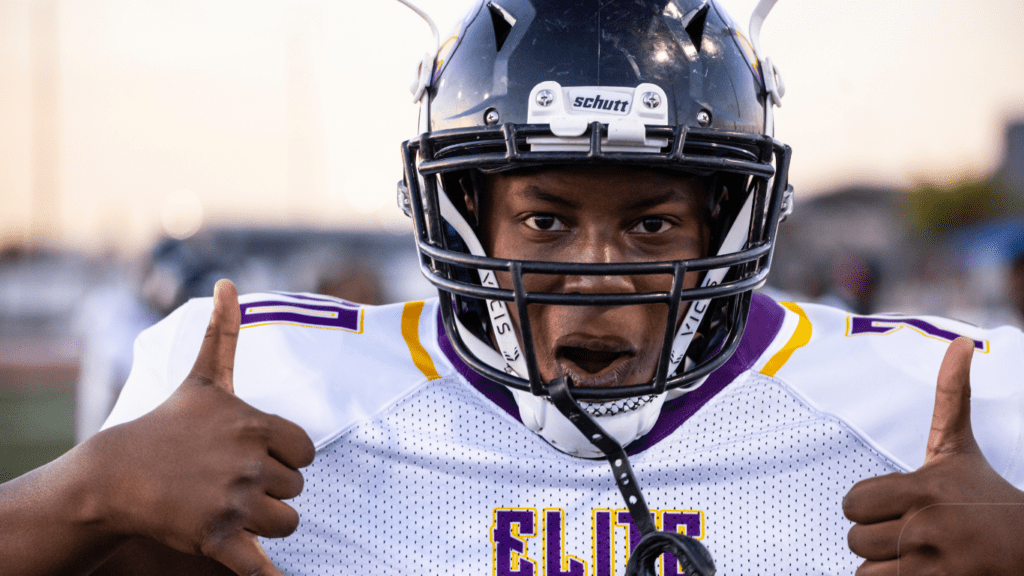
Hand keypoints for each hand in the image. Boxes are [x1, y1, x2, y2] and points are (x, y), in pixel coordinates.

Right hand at [91, 279, 315, 575]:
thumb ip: (223, 335)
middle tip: (234, 481)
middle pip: (296, 488)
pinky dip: (269, 575)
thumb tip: (228, 282)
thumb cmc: (165, 425)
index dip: (286, 457)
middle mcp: (250, 462)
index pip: (307, 452)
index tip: (257, 455)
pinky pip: (261, 565)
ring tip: (233, 507)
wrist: (115, 475)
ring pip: (287, 522)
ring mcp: (233, 501)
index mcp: (255, 425)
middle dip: (271, 488)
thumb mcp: (202, 379)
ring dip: (267, 522)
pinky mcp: (217, 538)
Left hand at [844, 337, 1023, 574]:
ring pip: (865, 569)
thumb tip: (962, 341)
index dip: (867, 505)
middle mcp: (928, 526)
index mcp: (925, 487)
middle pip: (855, 538)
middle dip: (875, 536)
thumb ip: (952, 395)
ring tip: (917, 552)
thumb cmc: (985, 495)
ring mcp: (935, 564)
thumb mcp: (961, 448)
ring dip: (885, 564)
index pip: (852, 502)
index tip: (895, 504)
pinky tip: (918, 570)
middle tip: (907, 530)